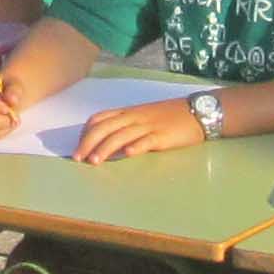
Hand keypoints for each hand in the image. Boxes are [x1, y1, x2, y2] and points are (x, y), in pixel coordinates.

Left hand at [71, 96, 207, 162]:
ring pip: (122, 135)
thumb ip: (126, 125)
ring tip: (94, 161)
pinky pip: (146, 140)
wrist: (197, 111)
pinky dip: (135, 146)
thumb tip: (107, 140)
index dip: (85, 132)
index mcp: (128, 112)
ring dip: (105, 148)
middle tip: (77, 158)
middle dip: (88, 142)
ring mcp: (148, 126)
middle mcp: (135, 117)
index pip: (100, 118)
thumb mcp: (144, 116)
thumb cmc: (170, 115)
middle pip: (105, 127)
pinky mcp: (162, 136)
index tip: (77, 145)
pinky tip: (126, 155)